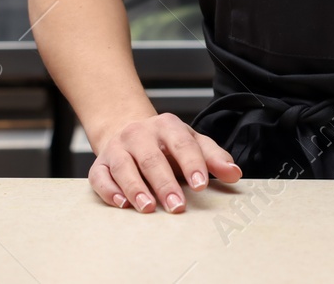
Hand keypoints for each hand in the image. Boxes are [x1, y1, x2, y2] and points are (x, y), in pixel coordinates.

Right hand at [87, 112, 243, 212]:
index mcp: (167, 126)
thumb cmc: (164, 142)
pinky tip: (122, 204)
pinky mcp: (99, 164)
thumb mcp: (191, 142)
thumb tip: (234, 173)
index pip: (181, 144)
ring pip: (124, 167)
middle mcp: (139, 134)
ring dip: (136, 188)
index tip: (200, 184)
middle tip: (178, 206)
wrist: (125, 127)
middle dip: (165, 184)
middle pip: (152, 158)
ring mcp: (117, 148)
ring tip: (148, 207)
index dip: (191, 164)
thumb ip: (213, 157)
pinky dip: (109, 191)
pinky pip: (100, 177)